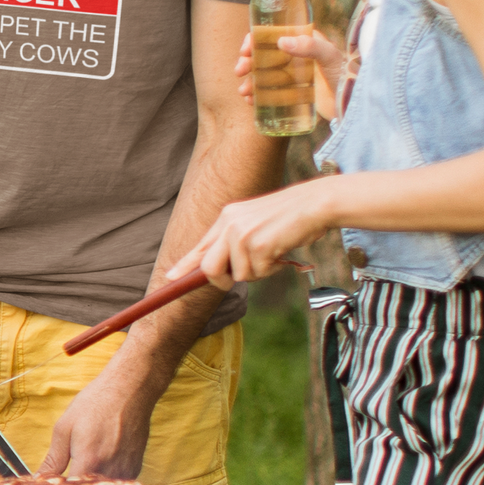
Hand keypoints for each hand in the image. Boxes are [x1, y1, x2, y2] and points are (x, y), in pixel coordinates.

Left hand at [38, 363, 159, 479]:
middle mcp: (110, 471)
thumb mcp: (65, 427)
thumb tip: (40, 480)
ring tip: (89, 462)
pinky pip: (117, 484)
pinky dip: (107, 478)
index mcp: (89, 461)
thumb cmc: (97, 403)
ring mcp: (126, 471)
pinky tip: (103, 459)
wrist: (130, 389)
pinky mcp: (135, 468)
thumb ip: (52, 460)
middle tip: (70, 474)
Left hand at [166, 180, 337, 288]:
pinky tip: (281, 250)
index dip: (184, 266)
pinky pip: (258, 273)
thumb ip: (235, 241)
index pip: (200, 245)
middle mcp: (229, 223)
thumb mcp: (254, 223)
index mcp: (227, 216)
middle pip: (209, 268)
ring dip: (258, 271)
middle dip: (223, 280)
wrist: (313, 204)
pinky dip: (272, 269)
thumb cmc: (288, 216)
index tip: (170, 277)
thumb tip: (221, 270)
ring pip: (238, 275)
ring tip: (273, 251)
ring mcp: (241, 234)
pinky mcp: (257, 245)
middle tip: (246, 273)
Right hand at [235, 27, 344, 121]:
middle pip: (264, 55)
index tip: (245, 50)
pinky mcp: (294, 95)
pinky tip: (250, 102)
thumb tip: (281, 41)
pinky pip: (270, 93)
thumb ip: (310, 46)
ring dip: (250, 81)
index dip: (255, 40)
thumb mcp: (330, 56)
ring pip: (264, 75)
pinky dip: (257, 96)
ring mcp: (293, 76)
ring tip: (244, 93)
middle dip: (248, 62)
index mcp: (302, 40)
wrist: (354, 104)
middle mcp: (295, 56)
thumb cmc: (346, 75)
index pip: (272, 35)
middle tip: (239, 71)